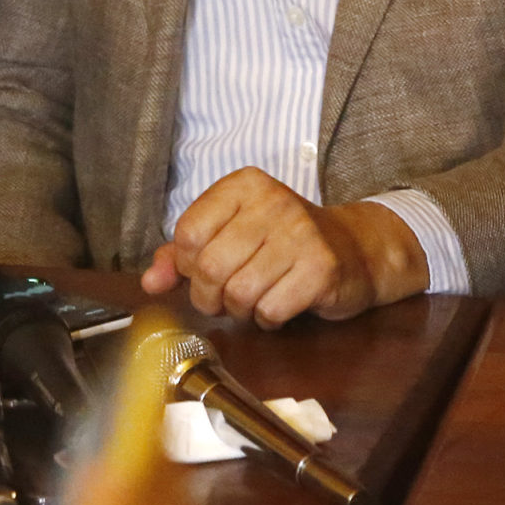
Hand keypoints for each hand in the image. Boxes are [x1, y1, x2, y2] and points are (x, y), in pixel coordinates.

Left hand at [139, 168, 426, 326]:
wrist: (355, 249)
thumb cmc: (280, 242)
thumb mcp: (230, 234)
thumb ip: (182, 254)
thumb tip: (149, 282)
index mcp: (243, 185)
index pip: (187, 234)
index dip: (186, 265)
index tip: (201, 271)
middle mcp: (273, 202)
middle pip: (209, 266)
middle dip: (209, 296)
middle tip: (223, 298)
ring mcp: (301, 234)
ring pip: (239, 293)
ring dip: (239, 310)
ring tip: (252, 301)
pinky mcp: (322, 269)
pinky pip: (271, 309)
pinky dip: (267, 319)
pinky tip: (278, 306)